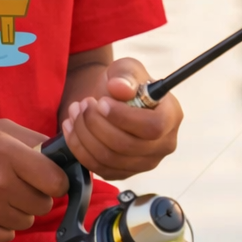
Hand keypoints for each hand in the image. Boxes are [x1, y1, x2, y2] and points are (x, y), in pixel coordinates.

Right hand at [0, 120, 68, 241]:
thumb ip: (31, 138)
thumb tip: (60, 152)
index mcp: (8, 153)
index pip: (56, 180)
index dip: (55, 180)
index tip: (47, 178)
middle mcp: (0, 183)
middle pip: (44, 204)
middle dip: (35, 195)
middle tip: (16, 184)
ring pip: (26, 220)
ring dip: (17, 210)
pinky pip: (7, 235)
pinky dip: (1, 225)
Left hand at [61, 58, 181, 180]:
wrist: (110, 99)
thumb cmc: (123, 82)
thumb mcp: (125, 68)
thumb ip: (124, 75)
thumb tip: (120, 88)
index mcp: (170, 116)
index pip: (153, 127)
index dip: (124, 117)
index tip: (101, 102)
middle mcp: (163, 145)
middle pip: (127, 146)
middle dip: (96, 124)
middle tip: (83, 103)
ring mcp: (145, 163)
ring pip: (109, 159)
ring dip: (84, 134)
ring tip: (75, 111)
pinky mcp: (124, 173)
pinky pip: (99, 168)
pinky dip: (79, 147)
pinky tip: (71, 126)